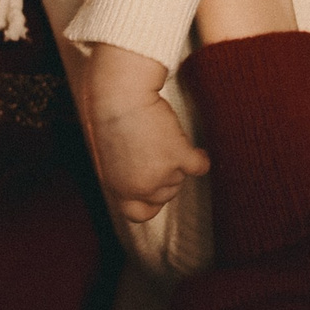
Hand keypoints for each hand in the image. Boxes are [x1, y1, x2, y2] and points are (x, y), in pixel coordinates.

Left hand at [83, 43, 209, 222]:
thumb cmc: (111, 118)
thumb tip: (148, 186)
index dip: (150, 203)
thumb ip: (125, 175)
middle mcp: (139, 186)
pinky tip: (195, 150)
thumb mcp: (110, 156)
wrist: (119, 95)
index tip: (157, 191)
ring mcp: (159, 174)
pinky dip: (200, 158)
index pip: (138, 214)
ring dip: (178, 160)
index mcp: (117, 187)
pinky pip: (199, 167)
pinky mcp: (178, 157)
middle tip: (157, 149)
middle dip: (166, 174)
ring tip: (163, 138)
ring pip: (181, 177)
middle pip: (167, 194)